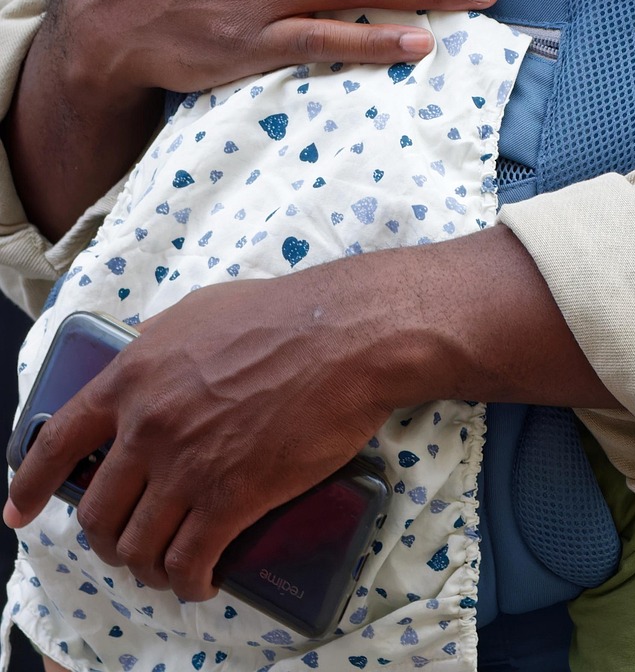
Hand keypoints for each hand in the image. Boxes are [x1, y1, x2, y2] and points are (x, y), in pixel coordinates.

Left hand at [4, 262, 396, 601]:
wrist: (343, 338)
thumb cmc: (282, 314)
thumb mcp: (200, 311)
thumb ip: (158, 343)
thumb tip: (143, 359)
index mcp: (133, 376)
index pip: (59, 440)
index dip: (33, 483)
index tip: (19, 511)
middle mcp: (147, 426)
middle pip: (98, 509)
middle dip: (107, 537)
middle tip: (127, 541)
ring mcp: (186, 467)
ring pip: (137, 545)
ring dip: (146, 566)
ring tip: (165, 568)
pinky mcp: (229, 500)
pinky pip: (186, 562)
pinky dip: (188, 582)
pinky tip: (200, 580)